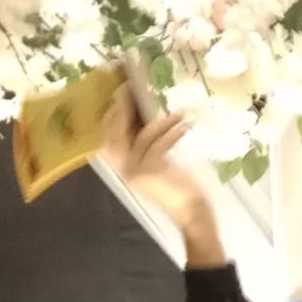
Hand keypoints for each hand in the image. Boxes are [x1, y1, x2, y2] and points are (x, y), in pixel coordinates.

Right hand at [101, 88, 214, 237]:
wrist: (191, 213)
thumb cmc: (178, 186)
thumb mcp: (160, 160)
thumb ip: (148, 141)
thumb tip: (144, 111)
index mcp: (122, 164)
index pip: (110, 133)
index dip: (114, 112)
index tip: (122, 91)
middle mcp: (123, 168)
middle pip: (117, 131)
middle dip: (124, 107)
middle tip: (134, 88)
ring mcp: (134, 171)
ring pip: (142, 136)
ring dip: (162, 122)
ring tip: (180, 113)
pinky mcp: (150, 172)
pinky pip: (158, 145)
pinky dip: (172, 132)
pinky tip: (185, 125)